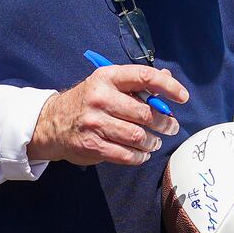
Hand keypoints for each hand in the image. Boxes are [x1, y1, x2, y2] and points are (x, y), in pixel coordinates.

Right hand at [28, 65, 184, 166]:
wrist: (51, 123)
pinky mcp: (92, 144)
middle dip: (164, 122)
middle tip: (171, 127)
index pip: (144, 76)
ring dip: (152, 142)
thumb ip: (136, 82)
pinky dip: (140, 156)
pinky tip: (142, 153)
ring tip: (154, 142)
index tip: (182, 98)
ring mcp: (94, 122)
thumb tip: (168, 79)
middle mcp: (100, 97)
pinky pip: (126, 154)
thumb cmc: (87, 101)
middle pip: (145, 112)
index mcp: (107, 77)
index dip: (168, 87)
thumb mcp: (107, 84)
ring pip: (138, 136)